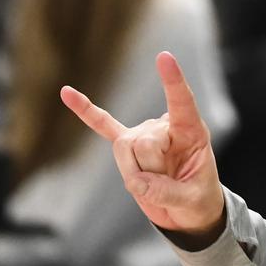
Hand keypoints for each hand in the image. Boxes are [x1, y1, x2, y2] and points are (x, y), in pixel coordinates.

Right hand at [61, 51, 224, 244]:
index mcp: (191, 130)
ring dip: (134, 174)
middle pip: (143, 143)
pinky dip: (85, 111)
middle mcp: (164, 125)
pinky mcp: (126, 144)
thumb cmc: (198, 199)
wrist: (187, 209)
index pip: (181, 101)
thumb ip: (167, 193)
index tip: (164, 56)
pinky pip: (103, 125)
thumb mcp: (192, 201)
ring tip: (154, 182)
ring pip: (124, 149)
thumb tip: (137, 184)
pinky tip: (67, 93)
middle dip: (151, 172)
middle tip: (169, 185)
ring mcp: (143, 132)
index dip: (173, 81)